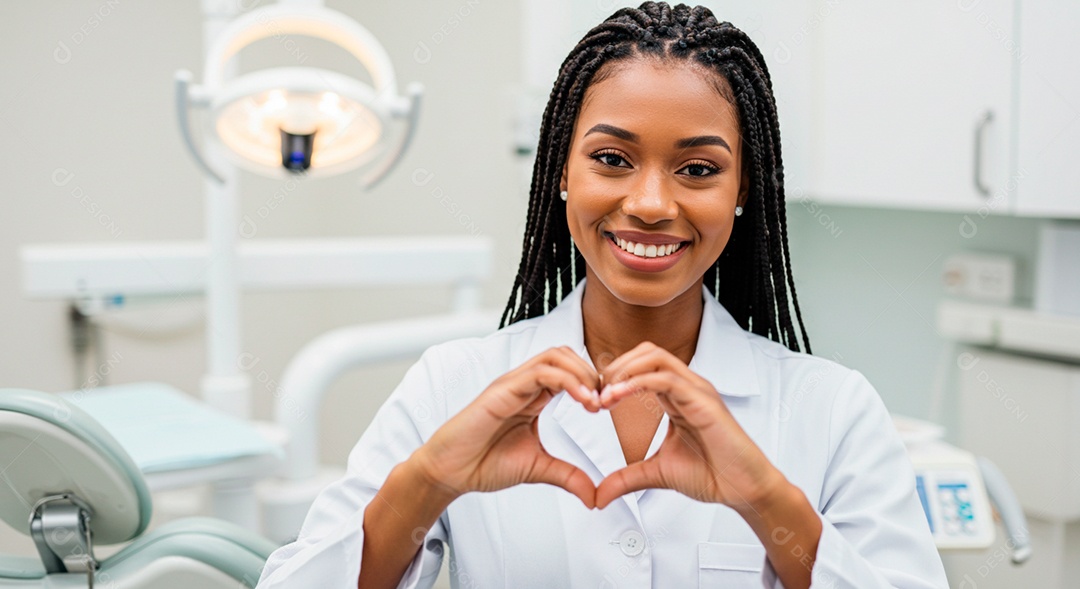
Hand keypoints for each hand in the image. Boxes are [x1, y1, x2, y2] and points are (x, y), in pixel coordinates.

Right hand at [410, 346, 601, 508]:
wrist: (451, 472)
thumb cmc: (485, 464)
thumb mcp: (538, 469)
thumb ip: (568, 476)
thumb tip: (595, 497)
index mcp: (533, 396)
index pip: (570, 371)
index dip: (593, 384)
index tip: (608, 409)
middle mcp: (524, 384)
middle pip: (566, 355)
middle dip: (592, 373)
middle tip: (606, 402)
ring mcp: (513, 383)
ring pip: (556, 356)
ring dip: (582, 373)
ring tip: (595, 402)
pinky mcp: (503, 389)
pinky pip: (540, 372)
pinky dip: (567, 380)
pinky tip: (582, 401)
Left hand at [594, 342, 786, 513]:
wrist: (744, 490)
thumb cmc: (713, 475)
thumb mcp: (656, 474)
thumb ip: (626, 479)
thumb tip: (599, 495)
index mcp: (677, 397)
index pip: (642, 366)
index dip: (614, 378)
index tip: (595, 400)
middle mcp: (687, 387)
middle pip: (646, 352)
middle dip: (616, 367)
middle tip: (597, 393)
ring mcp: (696, 390)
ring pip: (655, 357)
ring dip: (624, 371)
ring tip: (605, 395)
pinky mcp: (703, 401)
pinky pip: (666, 378)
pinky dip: (637, 383)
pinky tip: (619, 397)